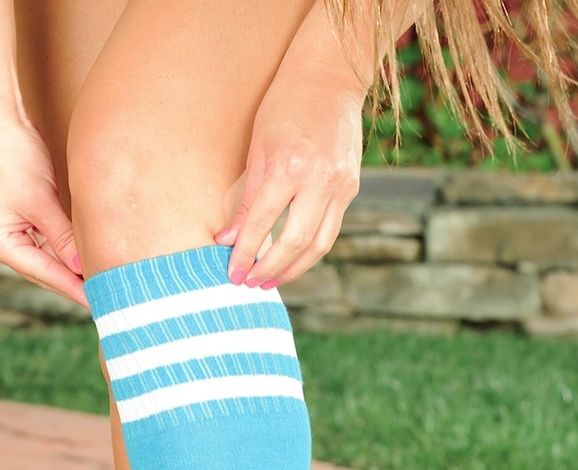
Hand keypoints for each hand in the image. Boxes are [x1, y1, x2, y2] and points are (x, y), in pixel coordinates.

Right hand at [0, 116, 88, 309]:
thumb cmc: (12, 155)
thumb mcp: (42, 201)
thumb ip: (63, 238)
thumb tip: (83, 268)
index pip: (44, 273)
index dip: (73, 288)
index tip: (99, 302)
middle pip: (43, 271)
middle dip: (72, 283)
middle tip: (105, 298)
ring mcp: (3, 233)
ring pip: (44, 259)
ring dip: (68, 269)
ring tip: (98, 285)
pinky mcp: (13, 220)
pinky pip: (42, 244)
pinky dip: (61, 251)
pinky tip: (81, 261)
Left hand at [214, 70, 363, 290]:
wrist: (332, 77)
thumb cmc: (286, 106)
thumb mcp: (258, 147)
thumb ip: (246, 198)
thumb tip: (227, 240)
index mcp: (290, 165)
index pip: (263, 223)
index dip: (245, 253)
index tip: (232, 273)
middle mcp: (320, 179)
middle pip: (294, 242)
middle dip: (270, 269)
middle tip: (250, 284)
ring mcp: (340, 185)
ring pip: (318, 244)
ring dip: (293, 269)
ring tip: (270, 281)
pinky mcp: (351, 188)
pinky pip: (330, 230)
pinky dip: (310, 250)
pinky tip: (292, 260)